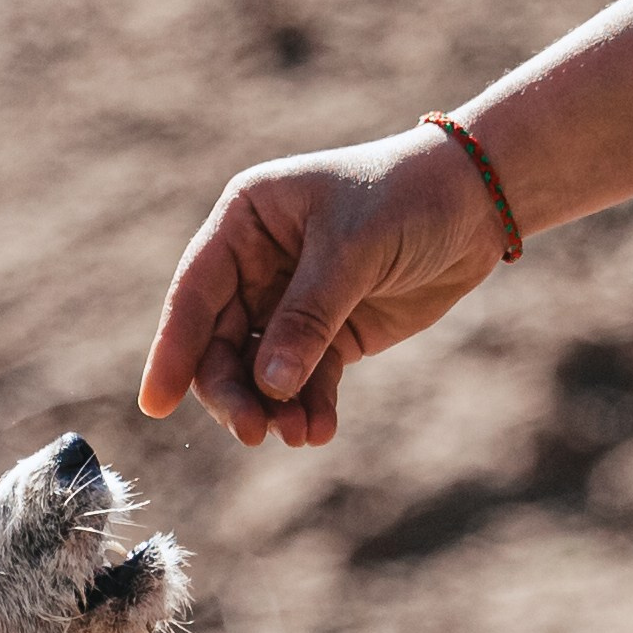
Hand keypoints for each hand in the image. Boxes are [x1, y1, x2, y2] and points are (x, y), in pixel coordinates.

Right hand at [137, 124, 505, 447]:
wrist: (477, 203)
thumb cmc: (407, 197)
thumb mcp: (352, 250)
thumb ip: (307, 318)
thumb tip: (267, 386)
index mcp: (246, 221)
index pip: (195, 292)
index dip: (172, 349)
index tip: (155, 404)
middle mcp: (257, 263)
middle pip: (219, 343)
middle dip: (233, 392)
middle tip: (254, 433)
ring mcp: (290, 302)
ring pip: (258, 371)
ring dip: (272, 408)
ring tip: (299, 435)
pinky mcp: (329, 334)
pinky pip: (303, 381)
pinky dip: (307, 408)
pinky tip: (319, 431)